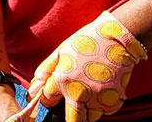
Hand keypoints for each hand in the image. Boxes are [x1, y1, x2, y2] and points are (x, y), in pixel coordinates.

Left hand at [28, 11, 146, 121]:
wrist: (117, 37)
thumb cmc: (88, 41)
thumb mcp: (62, 51)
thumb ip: (45, 71)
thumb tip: (33, 90)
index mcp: (63, 79)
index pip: (47, 101)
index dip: (49, 97)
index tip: (54, 94)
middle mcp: (79, 93)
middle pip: (71, 120)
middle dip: (70, 114)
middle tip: (75, 101)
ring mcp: (98, 98)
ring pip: (90, 117)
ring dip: (88, 109)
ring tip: (91, 91)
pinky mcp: (114, 100)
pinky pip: (106, 111)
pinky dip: (104, 104)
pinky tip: (103, 89)